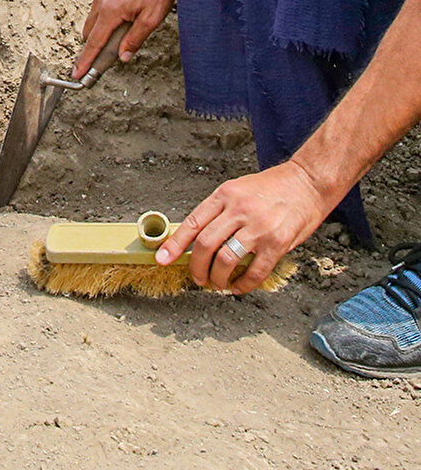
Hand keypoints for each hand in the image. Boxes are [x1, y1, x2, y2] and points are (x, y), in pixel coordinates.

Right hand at [76, 0, 175, 77]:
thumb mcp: (152, 18)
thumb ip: (135, 40)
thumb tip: (123, 57)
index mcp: (110, 11)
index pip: (94, 43)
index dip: (85, 61)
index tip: (77, 75)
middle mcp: (100, 2)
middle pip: (89, 34)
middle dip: (94, 49)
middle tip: (105, 62)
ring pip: (93, 23)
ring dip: (100, 35)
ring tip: (120, 40)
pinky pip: (98, 12)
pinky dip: (104, 23)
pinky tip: (122, 23)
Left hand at [155, 160, 329, 293]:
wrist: (307, 182)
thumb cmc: (272, 187)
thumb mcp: (238, 189)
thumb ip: (220, 211)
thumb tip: (197, 237)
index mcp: (224, 195)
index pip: (192, 223)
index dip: (175, 244)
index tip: (163, 259)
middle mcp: (238, 210)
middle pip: (205, 244)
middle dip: (196, 267)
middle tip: (197, 278)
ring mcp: (258, 227)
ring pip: (226, 260)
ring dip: (217, 278)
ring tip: (217, 284)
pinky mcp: (277, 243)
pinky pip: (255, 271)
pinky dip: (243, 284)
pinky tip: (239, 287)